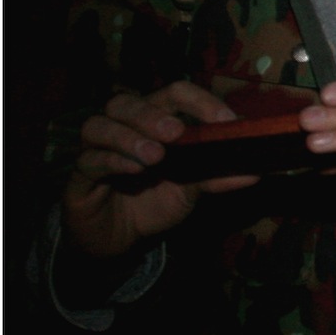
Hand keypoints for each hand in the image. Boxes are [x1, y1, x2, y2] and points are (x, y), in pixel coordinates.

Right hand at [62, 81, 259, 258]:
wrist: (120, 239)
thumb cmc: (154, 202)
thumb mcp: (192, 190)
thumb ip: (218, 177)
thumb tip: (255, 172)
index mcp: (153, 122)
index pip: (173, 94)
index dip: (199, 102)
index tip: (226, 122)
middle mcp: (122, 129)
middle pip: (126, 102)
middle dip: (151, 114)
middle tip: (175, 132)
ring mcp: (96, 150)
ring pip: (99, 125)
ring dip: (128, 137)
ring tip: (155, 156)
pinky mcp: (80, 177)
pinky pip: (89, 161)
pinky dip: (112, 162)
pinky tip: (134, 171)